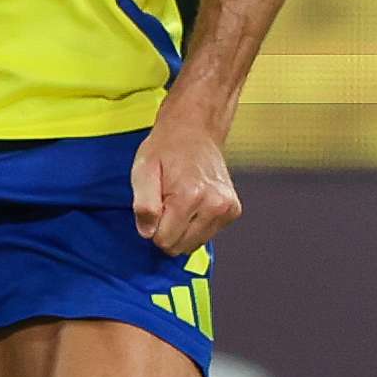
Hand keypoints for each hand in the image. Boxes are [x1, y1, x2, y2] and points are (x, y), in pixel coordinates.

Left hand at [130, 106, 243, 256]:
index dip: (152, 227)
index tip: (155, 205)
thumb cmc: (165, 149)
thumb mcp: (142, 171)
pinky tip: (192, 202)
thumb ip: (143, 205)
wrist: (194, 130)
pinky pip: (207, 235)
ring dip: (182, 228)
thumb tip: (148, 233)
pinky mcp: (234, 211)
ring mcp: (227, 209)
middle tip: (166, 202)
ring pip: (194, 244)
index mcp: (190, 196)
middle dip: (167, 229)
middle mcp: (215, 205)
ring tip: (179, 201)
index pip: (163, 240)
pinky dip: (196, 224)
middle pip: (180, 246)